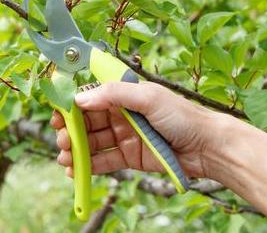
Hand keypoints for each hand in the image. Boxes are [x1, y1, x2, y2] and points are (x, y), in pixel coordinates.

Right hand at [50, 81, 225, 178]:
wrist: (208, 147)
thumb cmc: (183, 116)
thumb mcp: (149, 97)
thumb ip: (114, 95)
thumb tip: (81, 99)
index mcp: (124, 95)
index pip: (90, 98)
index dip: (72, 107)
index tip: (58, 116)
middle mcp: (121, 115)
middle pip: (87, 122)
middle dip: (70, 131)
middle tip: (61, 141)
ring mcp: (124, 137)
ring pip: (92, 142)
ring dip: (76, 150)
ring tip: (64, 158)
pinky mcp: (130, 157)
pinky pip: (104, 161)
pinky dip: (88, 166)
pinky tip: (75, 171)